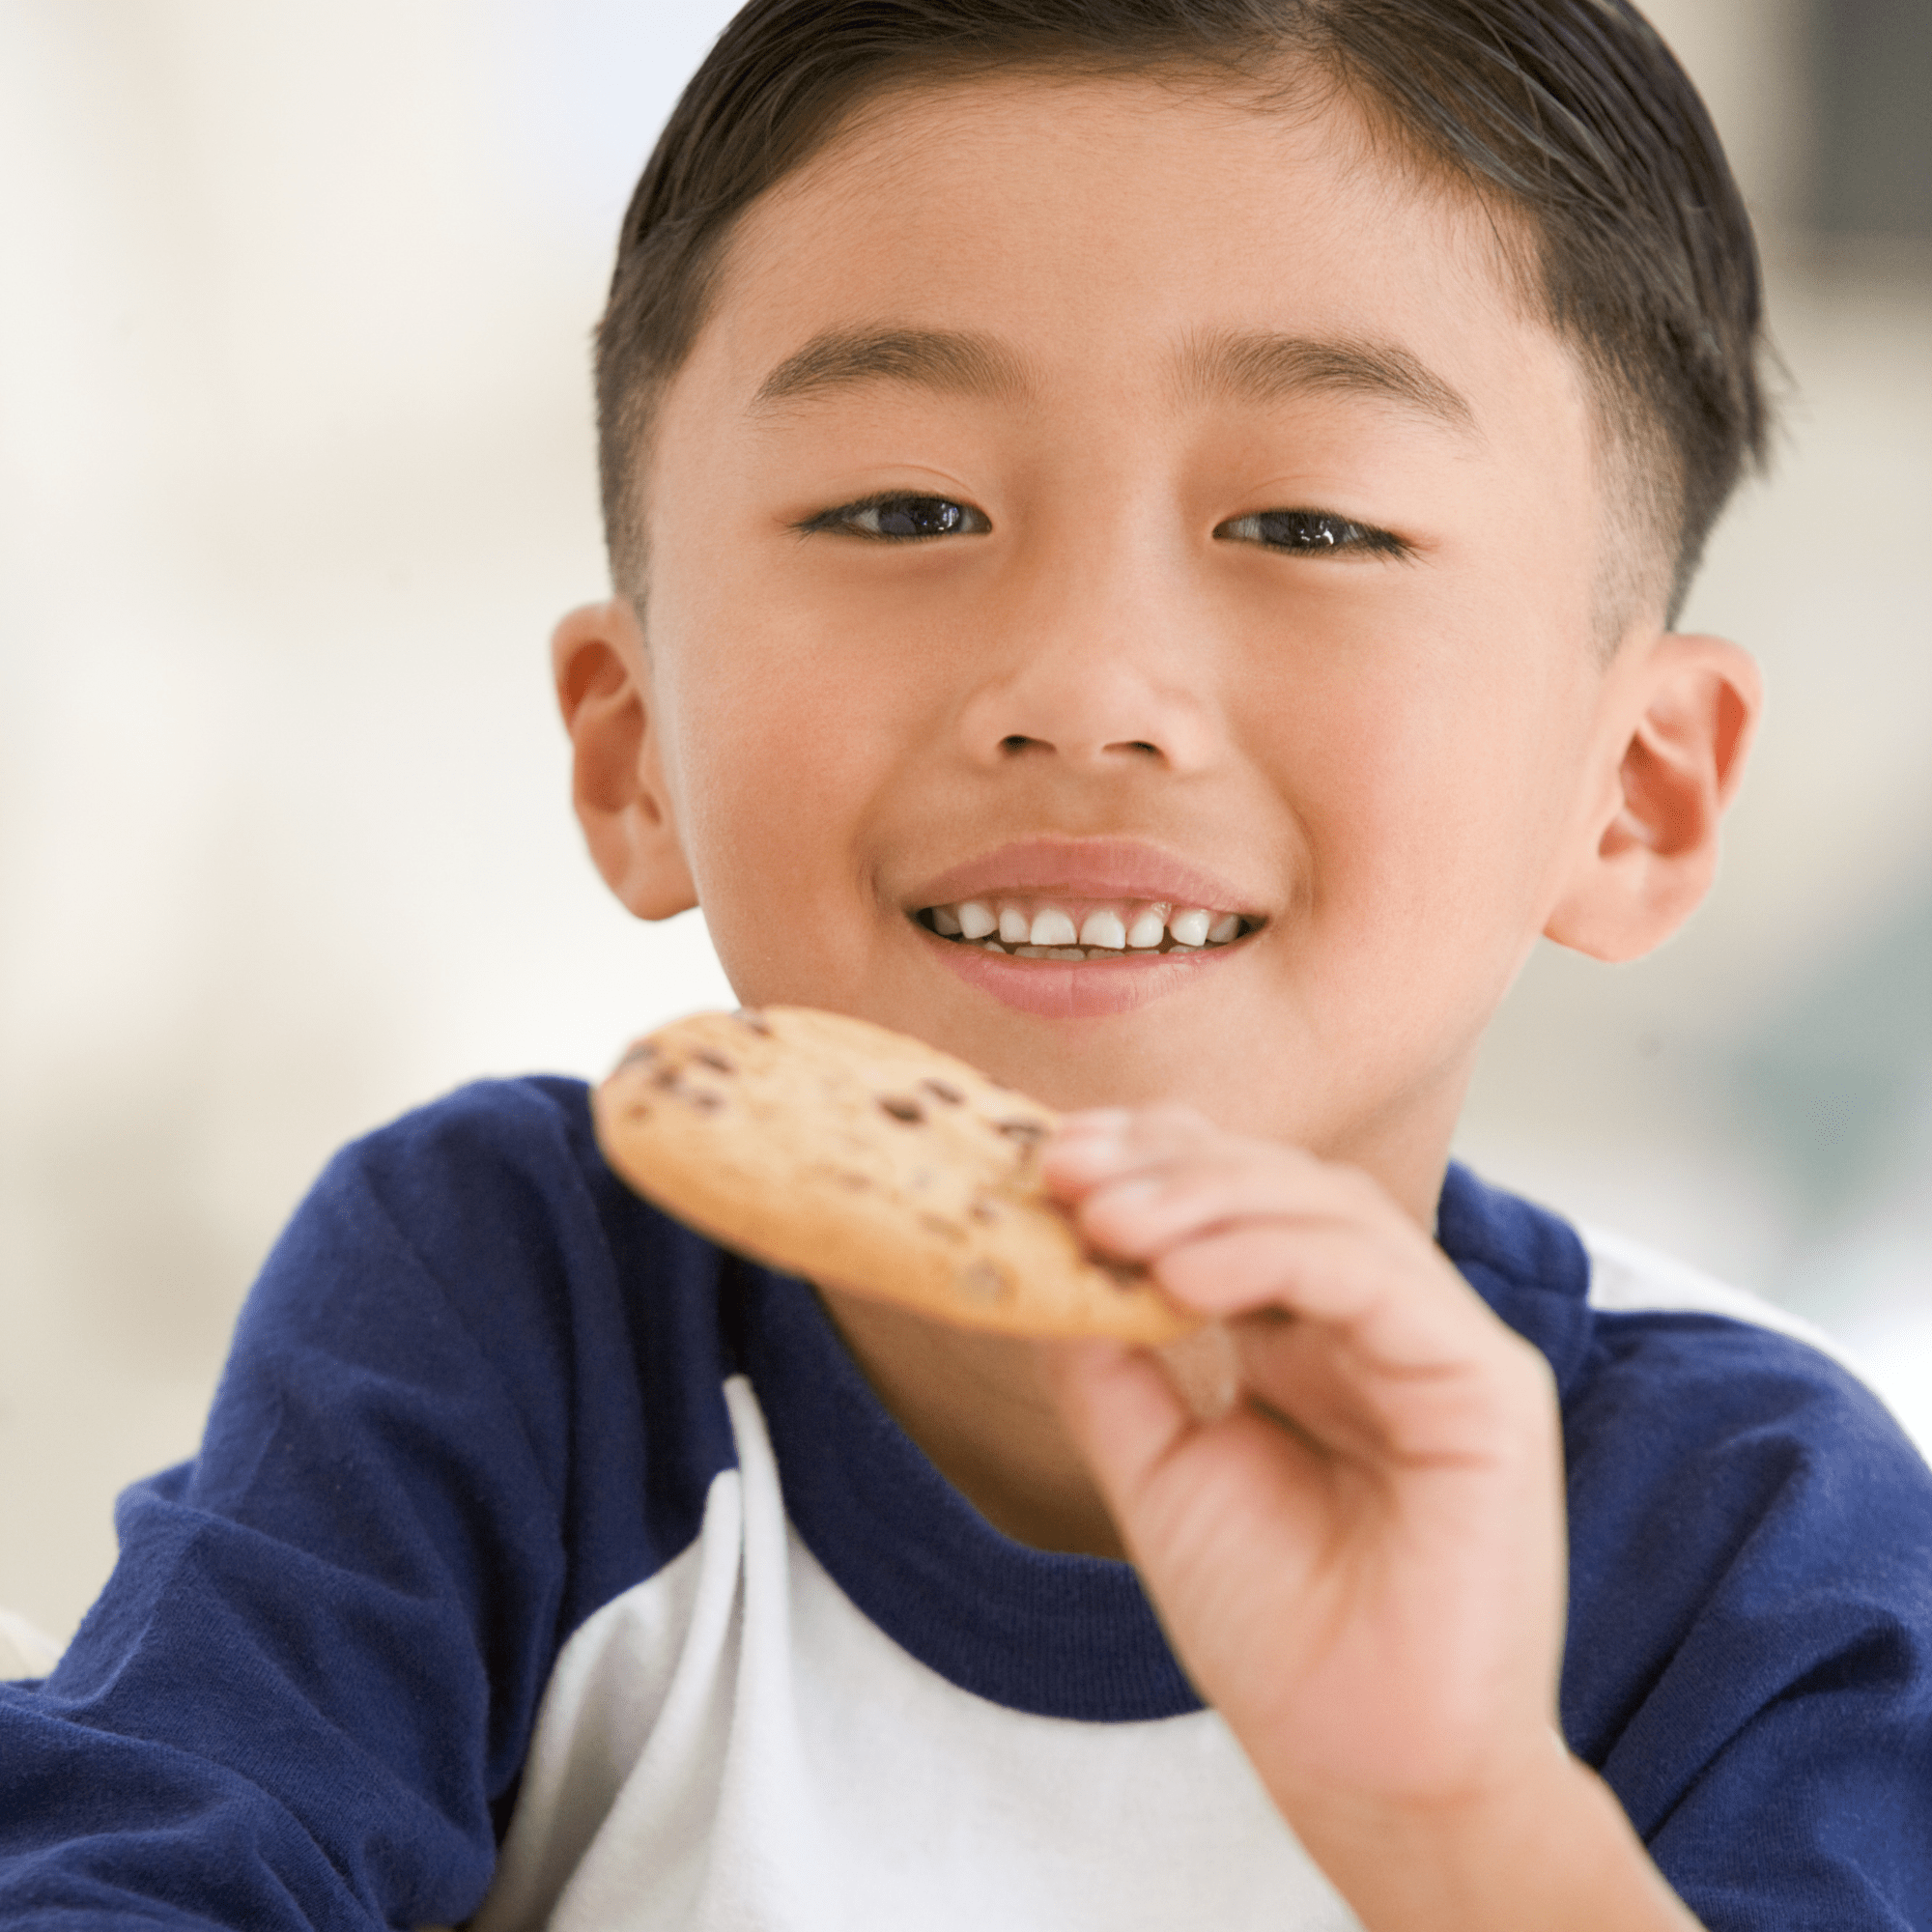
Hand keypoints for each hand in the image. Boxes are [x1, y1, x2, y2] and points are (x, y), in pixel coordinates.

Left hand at [1039, 1108, 1698, 1930]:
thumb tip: (1045, 1258)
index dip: (1148, 1163)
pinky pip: (1377, 1281)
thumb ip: (1112, 1363)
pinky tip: (1182, 1268)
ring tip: (1108, 1217)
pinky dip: (1274, 1254)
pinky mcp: (1488, 1386)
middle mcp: (1378, 1324)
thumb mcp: (1158, 1468)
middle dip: (1165, 1164)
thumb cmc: (1276, 1633)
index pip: (1236, 1202)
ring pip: (1331, 1211)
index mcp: (1309, 1336)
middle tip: (1064, 1167)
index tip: (1049, 1158)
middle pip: (1280, 1186)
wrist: (1368, 1772)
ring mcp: (1439, 1347)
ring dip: (1208, 1197)